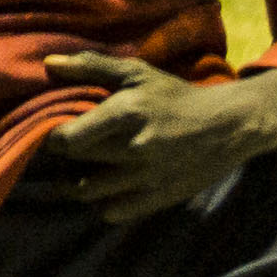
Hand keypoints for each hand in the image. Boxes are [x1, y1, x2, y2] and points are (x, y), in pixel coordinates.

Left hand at [37, 48, 276, 222]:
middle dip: (63, 159)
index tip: (57, 133)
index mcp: (126, 113)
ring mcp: (147, 177)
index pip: (67, 139)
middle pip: (74, 165)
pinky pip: (112, 212)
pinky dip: (102, 203)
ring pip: (88, 193)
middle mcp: (135, 148)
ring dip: (76, 184)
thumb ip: (91, 67)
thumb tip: (48, 64)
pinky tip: (106, 188)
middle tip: (67, 151)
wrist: (228, 125)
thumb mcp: (137, 74)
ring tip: (79, 172)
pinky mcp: (158, 198)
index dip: (53, 138)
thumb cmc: (176, 96)